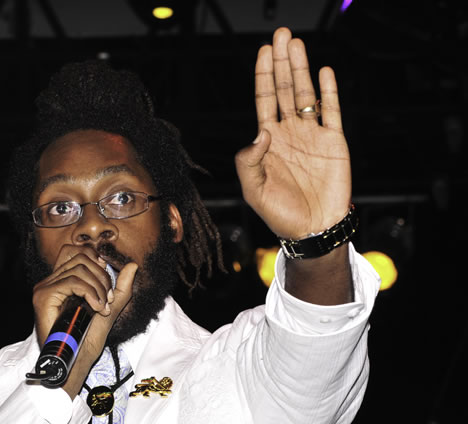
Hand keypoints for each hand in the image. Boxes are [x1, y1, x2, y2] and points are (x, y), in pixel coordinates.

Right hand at [31, 245, 137, 397]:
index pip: (76, 251)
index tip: (107, 283)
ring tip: (102, 307)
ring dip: (98, 287)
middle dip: (102, 277)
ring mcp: (45, 288)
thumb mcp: (110, 308)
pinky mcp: (43, 296)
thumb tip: (133, 265)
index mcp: (62, 281)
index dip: (95, 259)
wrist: (76, 361)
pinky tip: (96, 308)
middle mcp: (50, 281)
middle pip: (80, 257)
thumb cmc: (88, 339)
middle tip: (108, 300)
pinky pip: (72, 282)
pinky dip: (90, 293)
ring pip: (79, 268)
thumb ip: (121, 287)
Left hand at [235, 27, 350, 238]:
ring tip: (297, 44)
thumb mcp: (253, 190)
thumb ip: (249, 161)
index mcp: (268, 141)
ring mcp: (312, 135)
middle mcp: (290, 132)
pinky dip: (329, 92)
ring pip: (306, 94)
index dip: (264, 75)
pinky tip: (324, 72)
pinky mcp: (334, 142)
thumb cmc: (279, 213)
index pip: (264, 100)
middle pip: (284, 89)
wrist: (312, 229)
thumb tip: (261, 132)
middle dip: (282, 62)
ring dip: (302, 69)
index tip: (264, 51)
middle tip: (282, 35)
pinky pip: (332, 111)